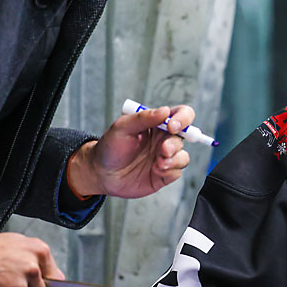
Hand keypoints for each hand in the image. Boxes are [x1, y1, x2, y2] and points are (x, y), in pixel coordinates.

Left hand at [67, 104, 193, 198]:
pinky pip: (177, 172)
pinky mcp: (164, 174)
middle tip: (163, 150)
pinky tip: (155, 171)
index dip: (183, 118)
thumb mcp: (121, 127)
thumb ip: (143, 117)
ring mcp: (165, 157)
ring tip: (157, 164)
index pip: (181, 114)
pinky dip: (169, 172)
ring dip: (173, 160)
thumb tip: (165, 111)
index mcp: (157, 123)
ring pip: (183, 156)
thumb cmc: (110, 147)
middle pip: (185, 136)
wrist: (101, 173)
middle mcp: (164, 139)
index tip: (173, 126)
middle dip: (175, 144)